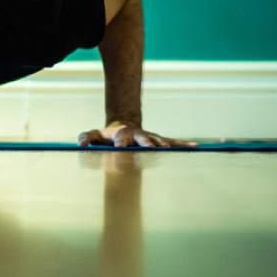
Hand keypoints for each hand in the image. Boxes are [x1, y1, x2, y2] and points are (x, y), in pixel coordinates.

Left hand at [77, 121, 197, 147]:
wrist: (123, 126)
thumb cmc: (106, 135)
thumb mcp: (94, 134)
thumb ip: (86, 137)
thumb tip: (80, 144)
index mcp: (122, 133)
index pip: (121, 138)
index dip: (120, 143)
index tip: (120, 150)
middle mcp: (138, 134)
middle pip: (143, 138)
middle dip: (146, 143)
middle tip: (151, 148)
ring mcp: (150, 137)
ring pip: (159, 140)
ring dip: (165, 144)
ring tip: (171, 148)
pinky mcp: (159, 141)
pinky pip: (173, 142)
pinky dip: (184, 144)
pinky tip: (196, 146)